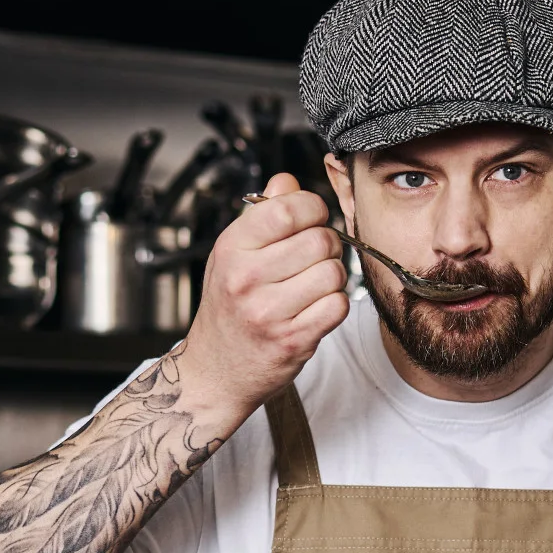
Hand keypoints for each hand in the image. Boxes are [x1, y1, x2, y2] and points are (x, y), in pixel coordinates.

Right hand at [179, 171, 348, 422]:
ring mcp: (269, 312)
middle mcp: (247, 278)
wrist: (215, 371)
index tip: (311, 219)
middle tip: (314, 258)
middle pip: (320, 240)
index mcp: (232, 249)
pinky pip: (337, 306)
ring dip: (332, 278)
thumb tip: (287, 181)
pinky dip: (334, 305)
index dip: (313, 209)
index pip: (289, 208)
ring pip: (334, 273)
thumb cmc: (227, 309)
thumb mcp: (232, 255)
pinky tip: (315, 308)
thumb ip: (262, 215)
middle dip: (327, 245)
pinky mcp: (293, 341)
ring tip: (312, 285)